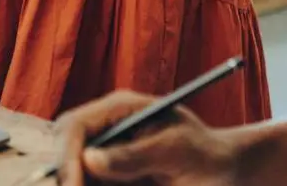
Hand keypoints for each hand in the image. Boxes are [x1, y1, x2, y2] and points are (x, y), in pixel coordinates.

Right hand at [54, 91, 243, 185]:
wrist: (222, 172)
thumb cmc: (207, 155)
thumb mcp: (178, 152)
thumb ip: (136, 154)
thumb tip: (90, 159)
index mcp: (120, 109)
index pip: (75, 125)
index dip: (67, 156)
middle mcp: (106, 129)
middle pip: (64, 151)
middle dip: (69, 178)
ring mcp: (106, 154)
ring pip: (76, 174)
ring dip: (83, 185)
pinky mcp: (110, 176)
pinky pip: (91, 184)